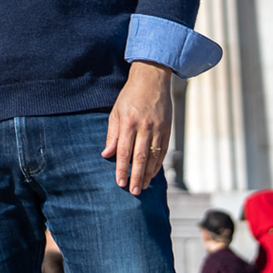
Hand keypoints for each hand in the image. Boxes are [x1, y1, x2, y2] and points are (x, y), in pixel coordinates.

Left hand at [103, 60, 172, 195]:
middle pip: (139, 157)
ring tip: (144, 186)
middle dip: (136, 176)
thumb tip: (106, 155)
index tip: (119, 183)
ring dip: (148, 173)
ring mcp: (157, 128)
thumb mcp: (115, 112)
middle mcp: (144, 127)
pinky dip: (158, 164)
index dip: (121, 169)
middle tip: (134, 192)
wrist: (152, 80)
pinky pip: (163, 150)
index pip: (123, 151)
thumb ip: (112, 135)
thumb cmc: (130, 96)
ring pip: (153, 156)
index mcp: (128, 123)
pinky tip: (153, 173)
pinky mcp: (167, 128)